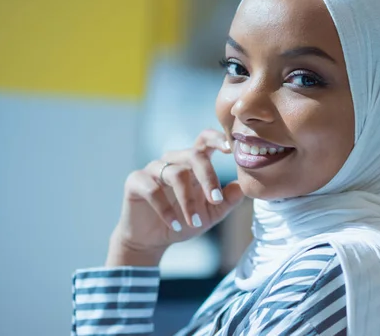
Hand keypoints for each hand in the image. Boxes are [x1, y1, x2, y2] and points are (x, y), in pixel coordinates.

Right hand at [106, 129, 244, 266]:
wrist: (151, 240)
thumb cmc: (184, 221)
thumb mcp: (210, 214)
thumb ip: (227, 201)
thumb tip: (244, 187)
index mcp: (192, 163)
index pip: (205, 140)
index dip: (217, 139)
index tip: (231, 148)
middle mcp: (173, 160)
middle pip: (194, 155)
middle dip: (208, 177)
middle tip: (217, 201)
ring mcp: (153, 169)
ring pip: (176, 174)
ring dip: (188, 201)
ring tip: (195, 223)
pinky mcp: (135, 181)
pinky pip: (153, 190)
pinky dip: (167, 210)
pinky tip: (176, 225)